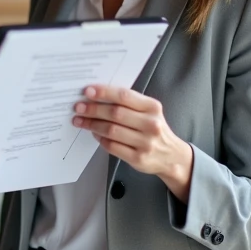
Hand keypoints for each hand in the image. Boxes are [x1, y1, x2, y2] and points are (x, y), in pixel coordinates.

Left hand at [72, 85, 193, 201]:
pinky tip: (94, 133)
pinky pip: (112, 146)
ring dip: (92, 124)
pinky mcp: (138, 158)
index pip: (124, 96)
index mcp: (152, 107)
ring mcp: (145, 143)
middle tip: (78, 107)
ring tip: (80, 120)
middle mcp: (150, 124)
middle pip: (115, 113)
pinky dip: (100, 139)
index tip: (88, 91)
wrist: (172, 156)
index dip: (104, 92)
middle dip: (93, 109)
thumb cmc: (154, 129)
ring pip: (111, 130)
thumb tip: (98, 96)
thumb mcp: (149, 112)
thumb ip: (128, 104)